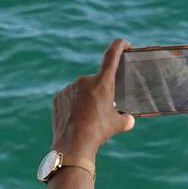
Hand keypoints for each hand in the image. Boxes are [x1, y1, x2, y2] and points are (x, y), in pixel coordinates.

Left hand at [50, 39, 134, 158]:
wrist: (73, 145)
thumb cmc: (98, 132)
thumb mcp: (117, 125)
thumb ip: (125, 119)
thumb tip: (129, 120)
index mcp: (102, 82)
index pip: (112, 56)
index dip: (119, 46)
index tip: (125, 43)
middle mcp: (84, 80)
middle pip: (97, 81)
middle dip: (101, 92)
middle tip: (103, 109)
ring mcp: (69, 88)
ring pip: (82, 90)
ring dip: (86, 99)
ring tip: (88, 118)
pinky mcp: (58, 97)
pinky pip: (69, 98)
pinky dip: (74, 105)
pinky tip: (76, 119)